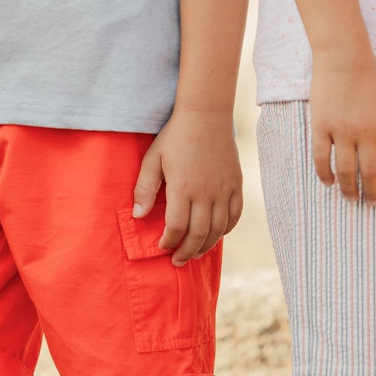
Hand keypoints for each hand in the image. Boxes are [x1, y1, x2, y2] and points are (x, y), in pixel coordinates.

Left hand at [132, 108, 242, 265]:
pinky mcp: (236, 183)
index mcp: (183, 187)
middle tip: (178, 260)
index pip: (177, 227)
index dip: (169, 242)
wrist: (206, 114)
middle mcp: (206, 192)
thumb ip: (144, 188)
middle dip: (186, 252)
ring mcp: (224, 189)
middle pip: (198, 234)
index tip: (163, 246)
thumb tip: (138, 216)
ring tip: (195, 253)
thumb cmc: (176, 136)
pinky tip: (216, 234)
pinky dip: (226, 229)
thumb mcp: (153, 158)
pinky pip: (235, 215)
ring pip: (218, 229)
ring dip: (206, 246)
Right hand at [310, 52, 375, 204]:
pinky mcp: (321, 126)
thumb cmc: (372, 81)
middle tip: (372, 203)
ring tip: (352, 198)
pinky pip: (321, 158)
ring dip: (349, 189)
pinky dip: (325, 174)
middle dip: (372, 193)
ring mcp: (341, 129)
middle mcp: (366, 131)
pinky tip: (329, 182)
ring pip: (345, 171)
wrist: (344, 57)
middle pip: (370, 173)